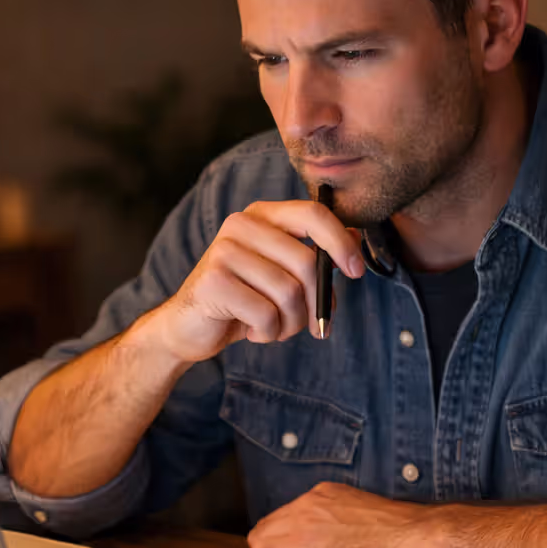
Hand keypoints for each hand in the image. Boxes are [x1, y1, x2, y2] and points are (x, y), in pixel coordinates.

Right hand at [146, 200, 363, 364]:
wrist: (190, 327)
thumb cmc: (244, 300)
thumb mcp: (283, 275)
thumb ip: (315, 256)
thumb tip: (355, 238)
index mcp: (262, 215)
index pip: (313, 214)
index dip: (340, 243)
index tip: (356, 272)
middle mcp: (241, 225)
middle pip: (305, 262)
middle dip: (316, 303)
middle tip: (314, 324)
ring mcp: (223, 251)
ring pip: (288, 292)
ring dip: (291, 323)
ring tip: (275, 328)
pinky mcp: (213, 282)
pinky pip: (266, 314)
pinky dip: (268, 333)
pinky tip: (252, 331)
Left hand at [247, 482, 449, 547]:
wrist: (419, 540)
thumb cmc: (406, 538)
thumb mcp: (368, 521)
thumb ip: (345, 524)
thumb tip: (340, 541)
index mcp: (328, 494)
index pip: (288, 514)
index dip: (289, 537)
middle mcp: (310, 500)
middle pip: (269, 524)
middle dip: (276, 547)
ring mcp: (302, 519)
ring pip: (261, 537)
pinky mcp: (298, 542)